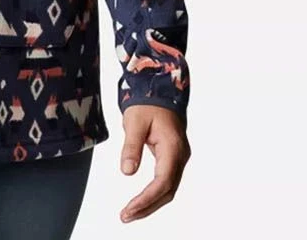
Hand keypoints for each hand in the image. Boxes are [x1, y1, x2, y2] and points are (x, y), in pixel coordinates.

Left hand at [119, 104, 190, 222]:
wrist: (161, 91)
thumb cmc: (148, 103)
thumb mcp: (134, 122)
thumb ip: (131, 147)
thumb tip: (126, 172)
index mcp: (173, 147)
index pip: (162, 182)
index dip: (146, 199)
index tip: (129, 209)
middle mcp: (180, 156)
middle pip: (168, 190)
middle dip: (148, 206)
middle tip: (126, 216)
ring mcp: (179, 158)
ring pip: (168, 188)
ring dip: (151, 203)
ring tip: (130, 213)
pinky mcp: (173, 158)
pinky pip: (166, 181)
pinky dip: (154, 193)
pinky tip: (141, 200)